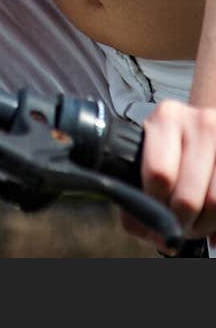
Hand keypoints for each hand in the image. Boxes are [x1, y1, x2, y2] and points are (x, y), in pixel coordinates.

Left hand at [119, 98, 215, 252]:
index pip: (160, 174)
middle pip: (187, 197)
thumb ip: (139, 184)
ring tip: (193, 225)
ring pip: (214, 204)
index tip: (152, 219)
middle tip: (174, 230)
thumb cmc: (171, 146)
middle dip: (179, 223)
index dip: (154, 206)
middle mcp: (201, 124)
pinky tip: (209, 222)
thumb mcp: (150, 150)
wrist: (204, 127)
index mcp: (167, 118)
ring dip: (201, 227)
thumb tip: (140, 226)